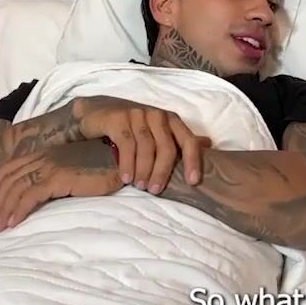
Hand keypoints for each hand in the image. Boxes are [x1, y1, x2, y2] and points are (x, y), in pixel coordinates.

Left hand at [0, 140, 121, 229]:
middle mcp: (44, 156)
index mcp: (46, 152)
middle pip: (10, 179)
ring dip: (4, 209)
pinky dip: (18, 210)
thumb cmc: (103, 166)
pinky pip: (30, 196)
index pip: (12, 166)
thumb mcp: (75, 168)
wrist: (120, 159)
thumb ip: (58, 175)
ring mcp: (49, 165)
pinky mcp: (57, 176)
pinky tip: (13, 223)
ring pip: (16, 188)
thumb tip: (45, 191)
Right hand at [72, 96, 211, 191]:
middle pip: (167, 147)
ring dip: (144, 170)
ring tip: (139, 186)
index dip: (193, 161)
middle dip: (163, 171)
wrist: (97, 113)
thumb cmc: (131, 128)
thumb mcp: (157, 132)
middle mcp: (157, 115)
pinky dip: (127, 163)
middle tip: (155, 191)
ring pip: (147, 147)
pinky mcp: (119, 118)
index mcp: (171, 120)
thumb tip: (208, 145)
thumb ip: (179, 140)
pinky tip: (126, 177)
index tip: (192, 182)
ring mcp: (138, 114)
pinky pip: (127, 144)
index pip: (188, 141)